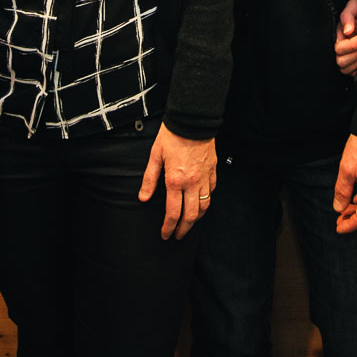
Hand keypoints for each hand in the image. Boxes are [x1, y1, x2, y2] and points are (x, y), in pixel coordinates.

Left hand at [138, 125, 216, 239]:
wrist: (192, 120)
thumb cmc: (173, 136)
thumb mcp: (155, 156)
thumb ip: (149, 179)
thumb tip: (143, 198)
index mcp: (175, 180)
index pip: (173, 213)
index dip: (168, 227)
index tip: (165, 234)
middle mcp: (192, 182)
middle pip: (191, 215)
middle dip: (183, 229)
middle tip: (178, 236)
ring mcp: (204, 178)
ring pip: (204, 206)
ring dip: (197, 219)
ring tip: (190, 224)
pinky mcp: (213, 171)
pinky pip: (211, 192)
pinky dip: (206, 201)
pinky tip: (201, 203)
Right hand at [332, 0, 356, 74]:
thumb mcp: (354, 7)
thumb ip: (348, 16)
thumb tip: (347, 31)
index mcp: (340, 36)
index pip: (338, 49)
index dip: (351, 46)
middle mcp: (343, 47)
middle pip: (340, 61)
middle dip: (353, 55)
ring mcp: (350, 55)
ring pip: (345, 69)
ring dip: (356, 63)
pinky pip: (354, 73)